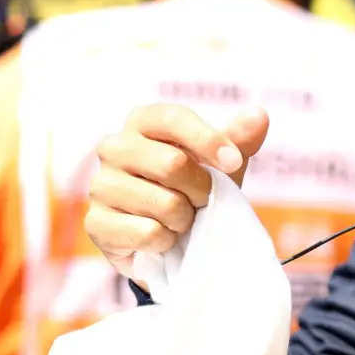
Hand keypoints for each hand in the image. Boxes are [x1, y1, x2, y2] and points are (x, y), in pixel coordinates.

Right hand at [84, 104, 269, 283]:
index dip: (209, 140)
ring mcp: (100, 185)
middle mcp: (114, 147)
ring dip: (185, 219)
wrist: (171, 238)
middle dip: (201, 190)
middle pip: (171, 164)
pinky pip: (147, 233)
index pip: (174, 118)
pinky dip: (167, 240)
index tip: (233, 162)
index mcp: (143, 122)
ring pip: (163, 203)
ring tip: (180, 220)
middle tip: (203, 201)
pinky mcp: (96, 223)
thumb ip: (240, 139)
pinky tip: (162, 238)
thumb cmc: (195, 188)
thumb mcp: (223, 163)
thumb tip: (258, 114)